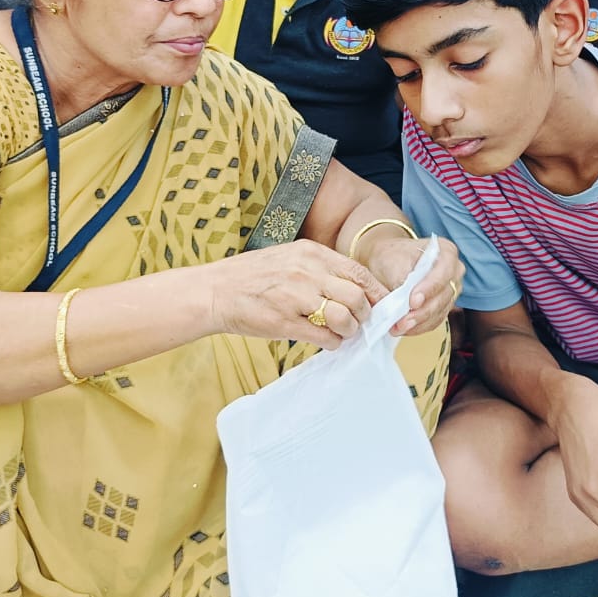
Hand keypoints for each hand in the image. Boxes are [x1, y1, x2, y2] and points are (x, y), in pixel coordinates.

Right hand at [209, 239, 390, 349]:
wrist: (215, 291)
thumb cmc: (253, 275)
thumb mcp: (289, 257)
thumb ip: (319, 267)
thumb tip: (351, 286)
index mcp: (311, 253)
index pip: (358, 272)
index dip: (376, 291)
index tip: (381, 303)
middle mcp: (307, 272)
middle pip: (357, 296)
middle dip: (364, 314)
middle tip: (359, 321)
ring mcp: (296, 298)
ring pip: (344, 318)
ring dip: (350, 330)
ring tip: (343, 332)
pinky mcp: (285, 323)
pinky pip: (324, 337)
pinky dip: (333, 343)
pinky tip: (327, 341)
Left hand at [362, 234, 464, 336]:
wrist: (388, 262)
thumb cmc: (391, 256)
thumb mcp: (392, 261)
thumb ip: (401, 280)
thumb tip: (403, 303)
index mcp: (446, 252)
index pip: (443, 273)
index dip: (429, 289)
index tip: (413, 301)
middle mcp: (454, 272)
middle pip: (443, 296)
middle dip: (422, 312)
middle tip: (403, 321)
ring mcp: (450, 291)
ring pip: (439, 311)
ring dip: (419, 322)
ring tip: (399, 327)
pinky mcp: (443, 307)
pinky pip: (435, 320)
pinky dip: (419, 327)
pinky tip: (404, 328)